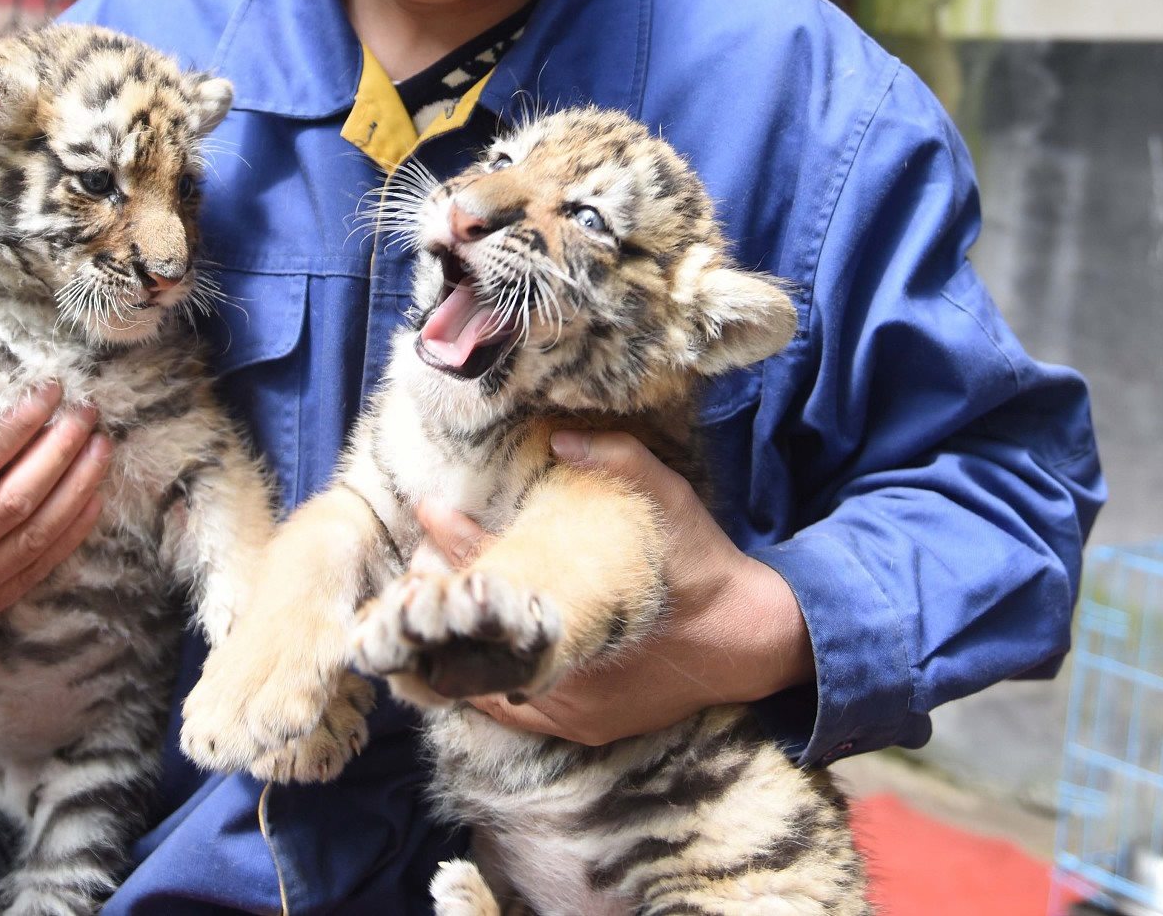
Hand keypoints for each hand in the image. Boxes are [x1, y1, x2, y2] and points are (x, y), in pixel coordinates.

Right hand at [0, 379, 111, 629]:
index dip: (18, 426)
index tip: (50, 390)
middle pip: (13, 499)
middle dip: (58, 451)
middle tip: (85, 412)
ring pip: (32, 533)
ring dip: (76, 486)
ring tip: (101, 445)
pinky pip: (36, 567)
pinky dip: (71, 531)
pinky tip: (95, 494)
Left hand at [417, 430, 813, 745]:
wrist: (750, 639)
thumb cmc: (702, 564)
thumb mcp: (669, 499)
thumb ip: (617, 460)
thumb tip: (560, 436)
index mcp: (581, 605)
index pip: (498, 569)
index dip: (457, 537)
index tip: (428, 508)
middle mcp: (569, 665)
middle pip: (480, 632)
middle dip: (444, 596)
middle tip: (411, 567)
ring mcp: (573, 703)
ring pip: (486, 682)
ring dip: (455, 644)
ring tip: (422, 610)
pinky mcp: (582, 725)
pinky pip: (514, 710)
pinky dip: (482, 686)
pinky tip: (457, 659)